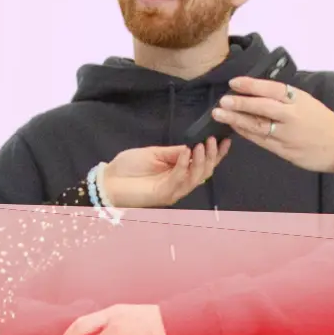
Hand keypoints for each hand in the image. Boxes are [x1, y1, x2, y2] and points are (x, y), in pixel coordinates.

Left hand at [100, 137, 229, 208]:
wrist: (109, 181)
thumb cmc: (128, 167)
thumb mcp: (154, 153)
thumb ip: (174, 152)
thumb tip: (193, 145)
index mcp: (178, 172)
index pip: (202, 164)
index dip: (215, 154)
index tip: (225, 140)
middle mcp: (179, 183)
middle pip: (203, 172)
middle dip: (212, 156)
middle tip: (213, 140)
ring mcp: (172, 190)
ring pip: (195, 178)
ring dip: (201, 160)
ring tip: (203, 144)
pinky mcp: (164, 194)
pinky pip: (178, 179)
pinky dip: (184, 164)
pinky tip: (186, 151)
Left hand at [211, 77, 333, 172]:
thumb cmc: (322, 121)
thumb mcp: (307, 101)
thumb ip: (285, 97)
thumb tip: (258, 90)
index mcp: (298, 100)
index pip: (272, 89)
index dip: (251, 85)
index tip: (234, 82)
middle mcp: (292, 116)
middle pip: (262, 108)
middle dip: (240, 104)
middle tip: (222, 100)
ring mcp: (287, 135)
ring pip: (258, 126)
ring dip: (236, 120)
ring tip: (220, 114)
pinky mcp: (284, 150)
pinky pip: (261, 140)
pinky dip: (246, 133)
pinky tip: (234, 127)